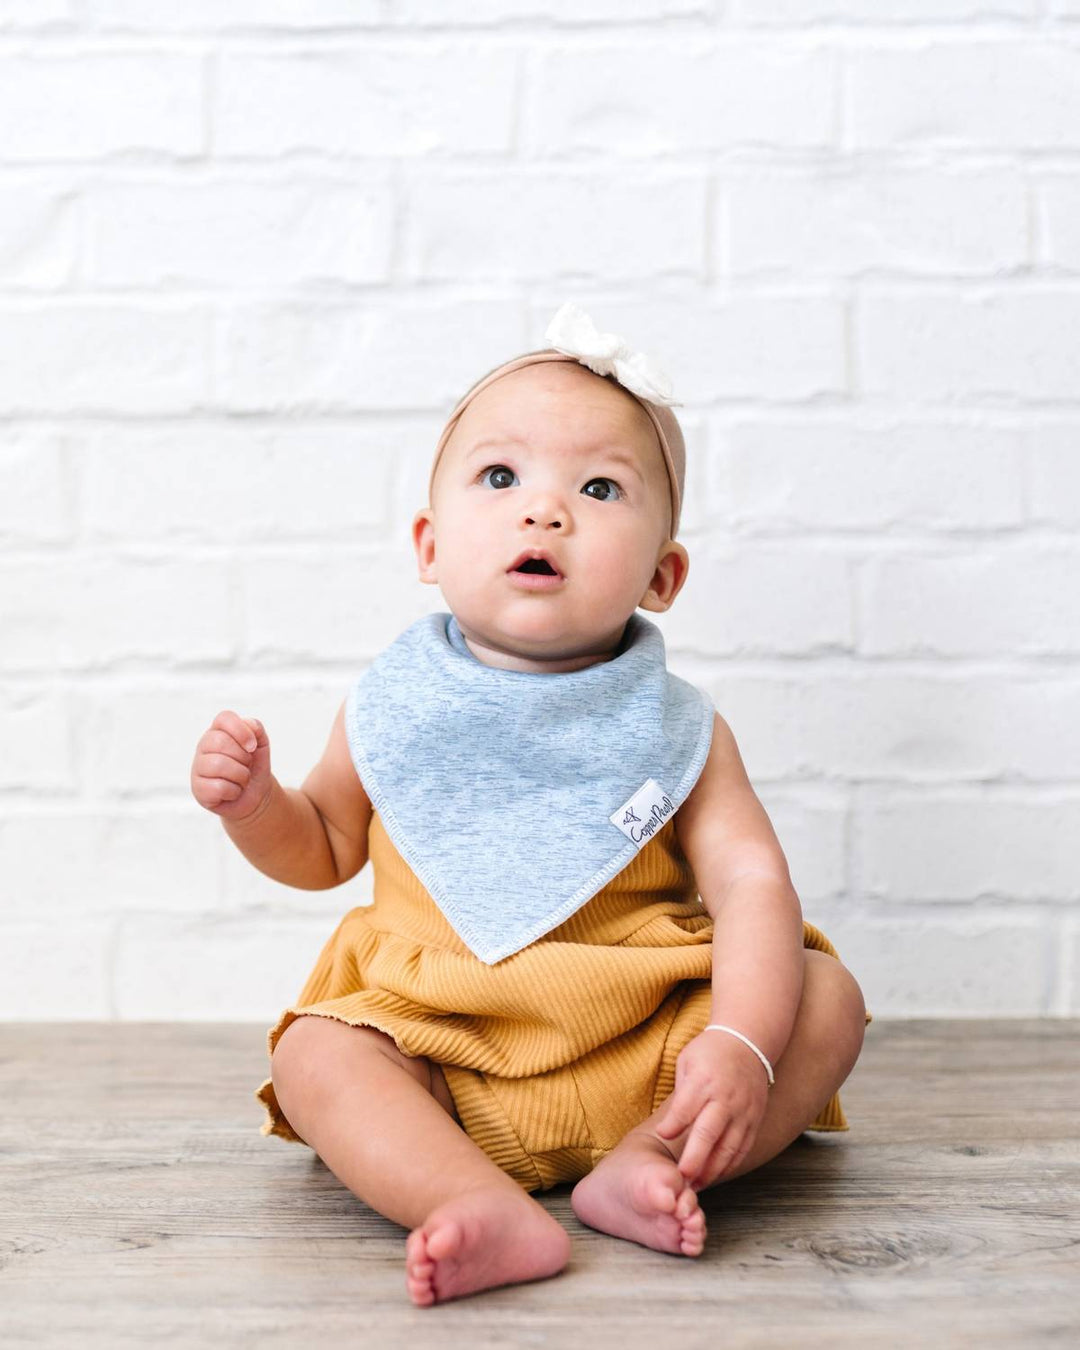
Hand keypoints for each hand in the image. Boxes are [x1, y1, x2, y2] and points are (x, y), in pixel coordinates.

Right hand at [190, 710, 271, 821]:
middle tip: (246, 765)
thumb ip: (256, 728)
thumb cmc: (254, 766)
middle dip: (243, 757)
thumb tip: (248, 725)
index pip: (224, 718)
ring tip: (241, 779)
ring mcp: (198, 768)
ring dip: (241, 775)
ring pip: (219, 765)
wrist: (255, 794)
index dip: (241, 731)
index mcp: (218, 731)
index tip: (252, 747)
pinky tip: (232, 791)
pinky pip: (219, 787)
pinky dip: (234, 791)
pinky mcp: (198, 789)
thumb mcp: (261, 744)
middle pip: (220, 742)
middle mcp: (203, 747)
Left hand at [653, 1029, 770, 1190]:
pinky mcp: (755, 1120)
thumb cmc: (710, 1052)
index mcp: (704, 1080)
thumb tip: (667, 1130)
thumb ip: (679, 1096)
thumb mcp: (687, 1062)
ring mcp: (743, 1111)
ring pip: (729, 1147)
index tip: (662, 1136)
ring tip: (697, 1184)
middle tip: (681, 1178)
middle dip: (694, 1160)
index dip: (673, 1125)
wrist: (748, 1042)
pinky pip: (743, 1148)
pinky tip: (717, 1174)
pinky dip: (730, 1164)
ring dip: (713, 1170)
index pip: (686, 1108)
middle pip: (708, 1134)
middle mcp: (725, 1098)